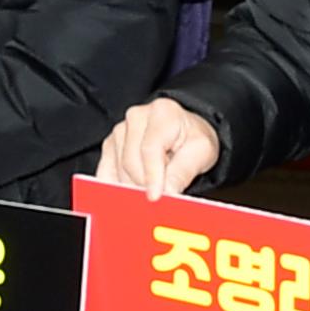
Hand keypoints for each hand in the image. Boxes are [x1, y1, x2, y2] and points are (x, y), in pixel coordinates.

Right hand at [96, 98, 221, 197]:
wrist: (184, 132)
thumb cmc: (192, 139)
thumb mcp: (202, 152)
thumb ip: (184, 172)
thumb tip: (167, 192)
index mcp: (162, 113)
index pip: (150, 149)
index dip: (152, 176)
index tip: (155, 197)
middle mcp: (137, 117)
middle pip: (131, 162)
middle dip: (145, 185)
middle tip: (162, 196)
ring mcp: (120, 130)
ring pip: (120, 171)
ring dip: (136, 187)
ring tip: (155, 185)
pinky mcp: (110, 145)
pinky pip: (106, 174)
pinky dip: (117, 189)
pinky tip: (132, 193)